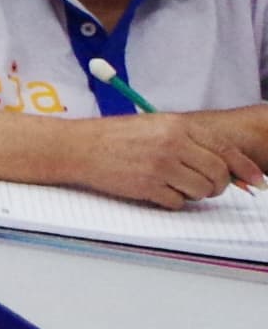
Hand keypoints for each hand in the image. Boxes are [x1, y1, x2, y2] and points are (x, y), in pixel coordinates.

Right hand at [69, 112, 267, 209]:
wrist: (78, 147)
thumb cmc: (115, 137)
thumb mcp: (156, 126)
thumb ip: (189, 141)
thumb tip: (224, 164)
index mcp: (178, 126)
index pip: (225, 149)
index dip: (245, 168)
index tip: (256, 180)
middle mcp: (172, 144)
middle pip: (218, 173)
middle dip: (218, 184)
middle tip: (208, 186)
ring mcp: (160, 166)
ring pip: (202, 190)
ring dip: (196, 194)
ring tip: (178, 186)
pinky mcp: (146, 186)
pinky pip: (178, 203)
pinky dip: (173, 201)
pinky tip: (158, 191)